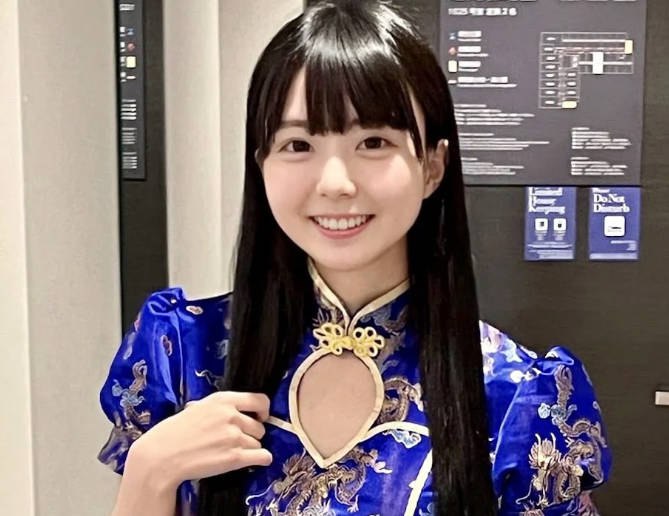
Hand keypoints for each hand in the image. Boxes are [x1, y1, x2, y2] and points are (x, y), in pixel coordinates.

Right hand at [129, 391, 272, 488]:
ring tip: (233, 451)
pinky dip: (262, 459)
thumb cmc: (174, 433)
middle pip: (260, 426)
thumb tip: (232, 408)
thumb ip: (218, 407)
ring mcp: (234, 436)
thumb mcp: (197, 408)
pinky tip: (256, 460)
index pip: (259, 399)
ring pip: (258, 443)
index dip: (262, 410)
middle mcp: (231, 416)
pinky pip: (263, 456)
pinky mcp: (235, 457)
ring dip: (250, 448)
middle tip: (237, 440)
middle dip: (251, 434)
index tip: (259, 417)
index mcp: (223, 400)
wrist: (162, 456)